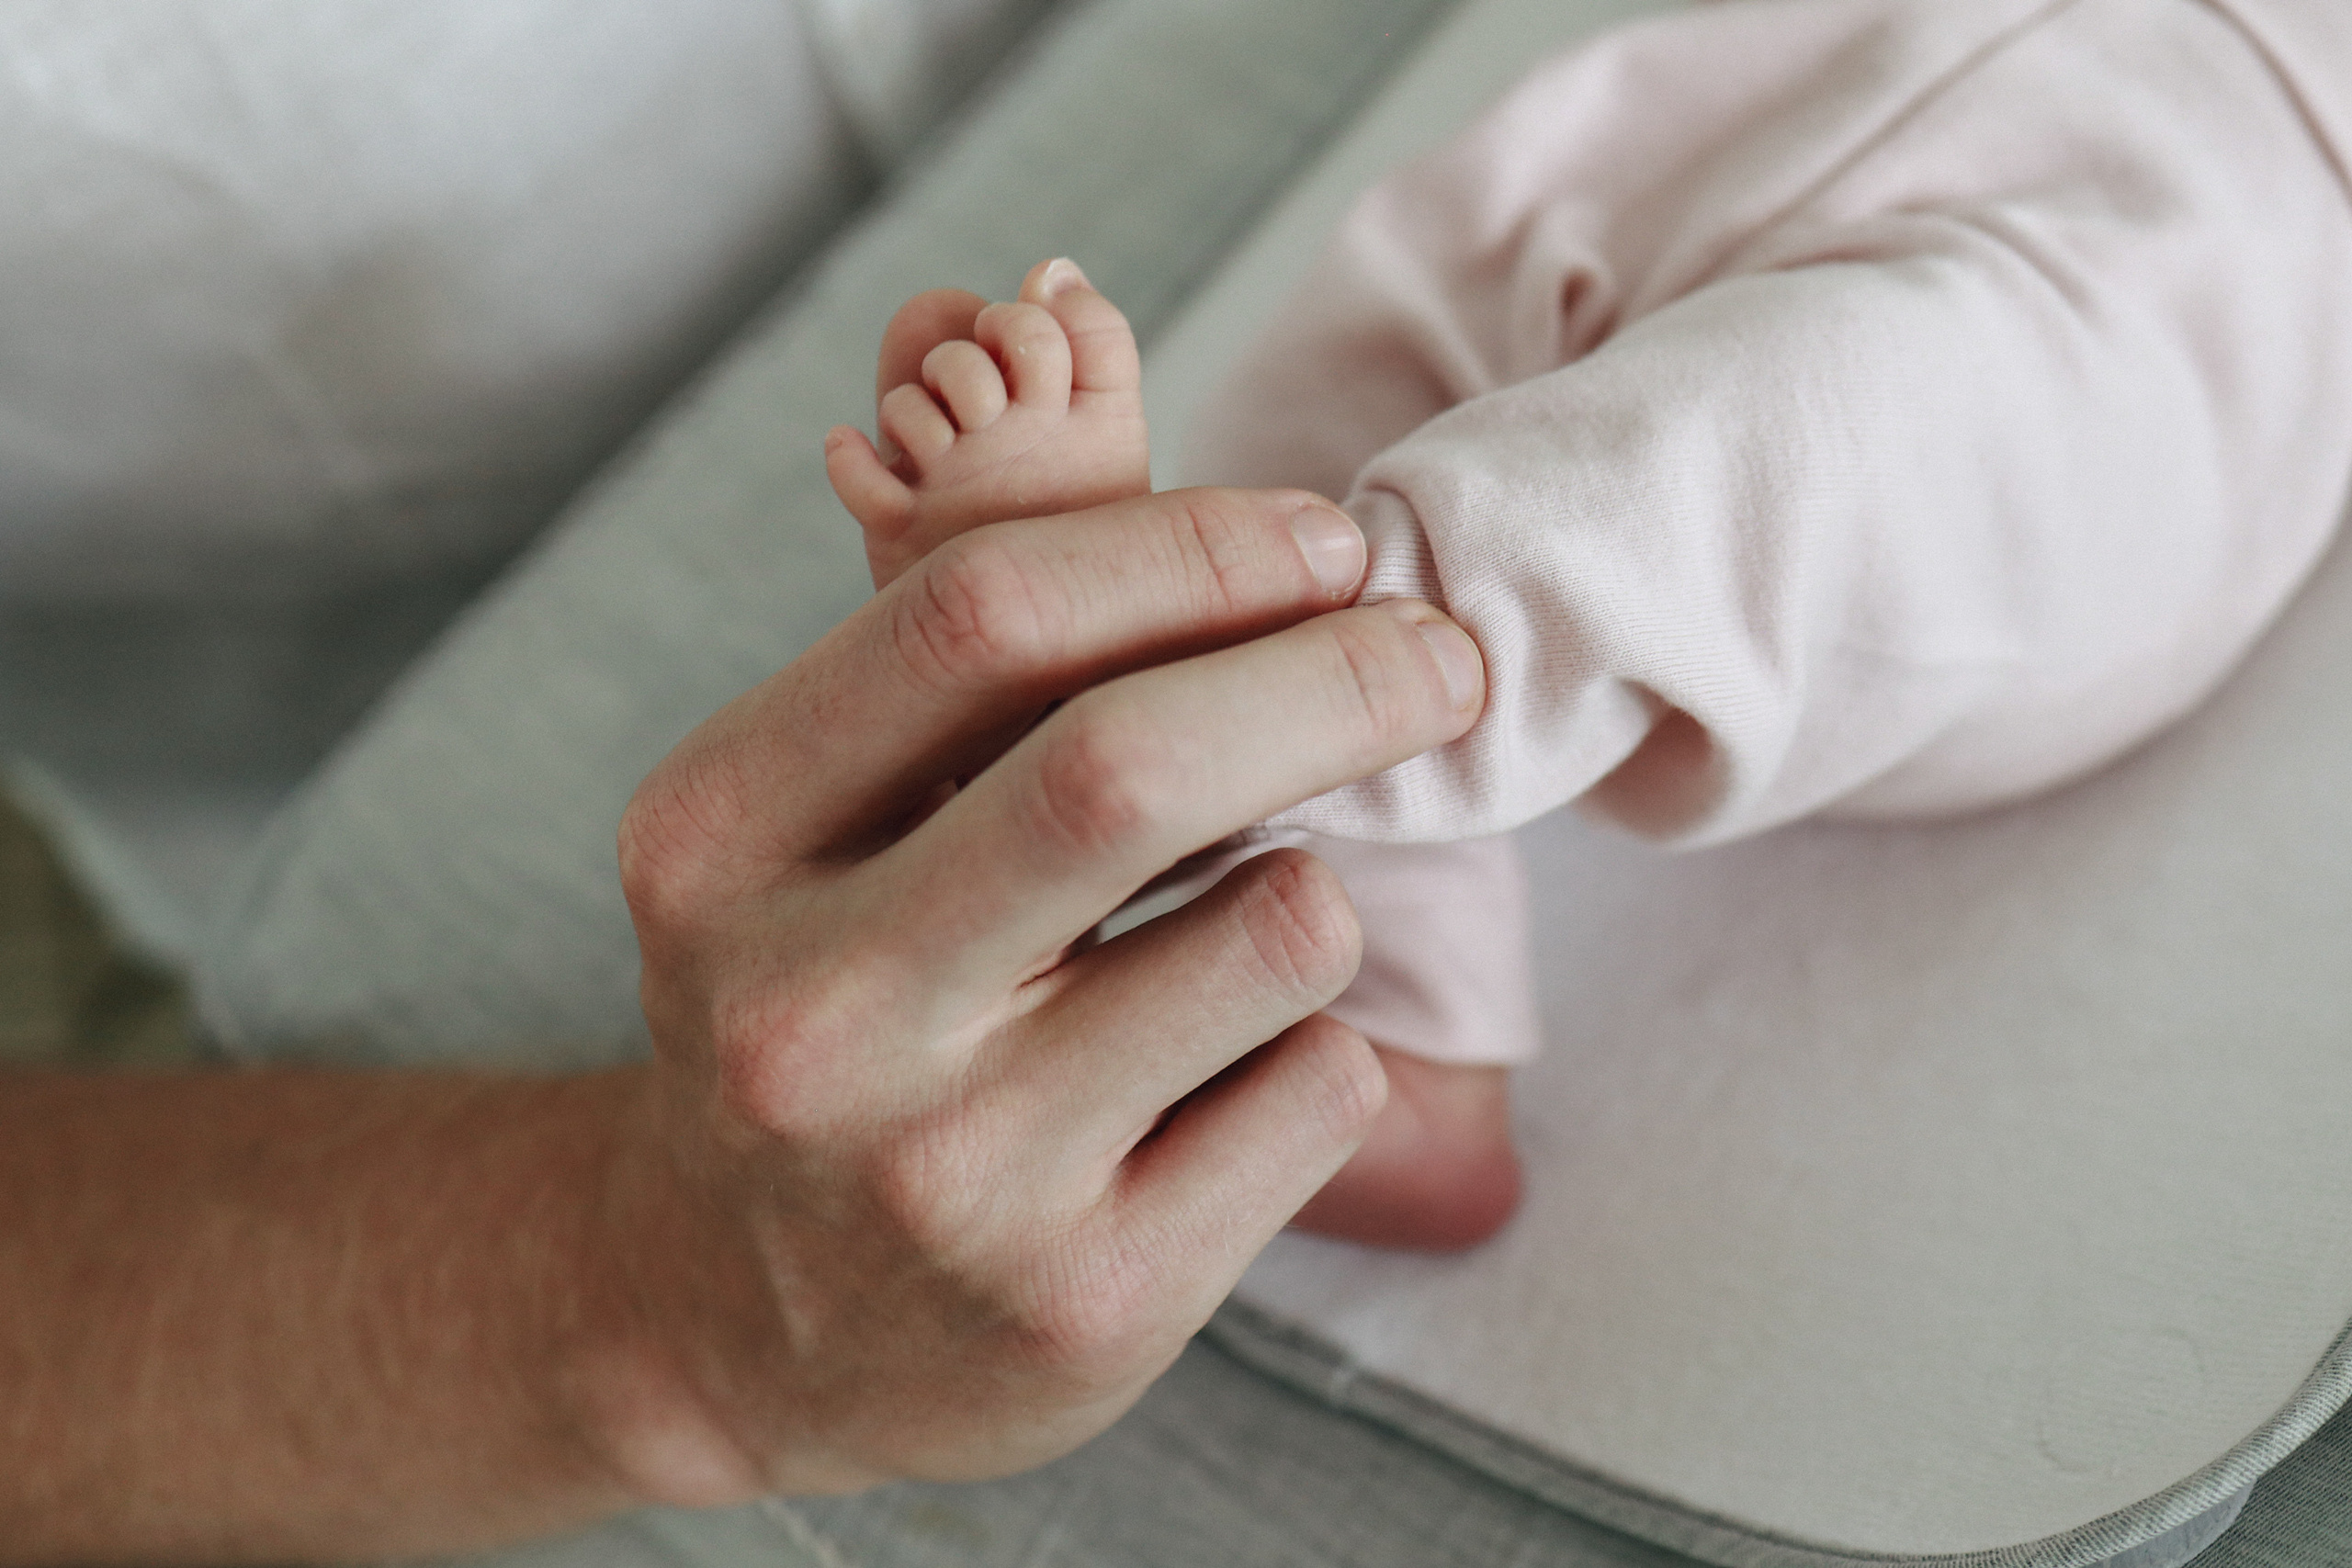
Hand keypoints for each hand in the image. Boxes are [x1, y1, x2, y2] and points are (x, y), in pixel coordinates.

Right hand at [586, 486, 1484, 1502]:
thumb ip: (973, 663)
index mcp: (719, 840)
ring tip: (1228, 939)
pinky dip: (1313, 1044)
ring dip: (1312, 891)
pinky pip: (1323, 1084)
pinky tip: (1209, 1091)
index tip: (1329, 544)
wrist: (739, 1323)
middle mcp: (810, 1013)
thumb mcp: (812, 823)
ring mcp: (949, 1175)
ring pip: (1278, 927)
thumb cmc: (827, 1004)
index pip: (983, 618)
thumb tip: (1249, 516)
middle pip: (1129, 767)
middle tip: (1438, 657)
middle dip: (1337, 677)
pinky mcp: (1091, 1302)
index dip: (1197, 547)